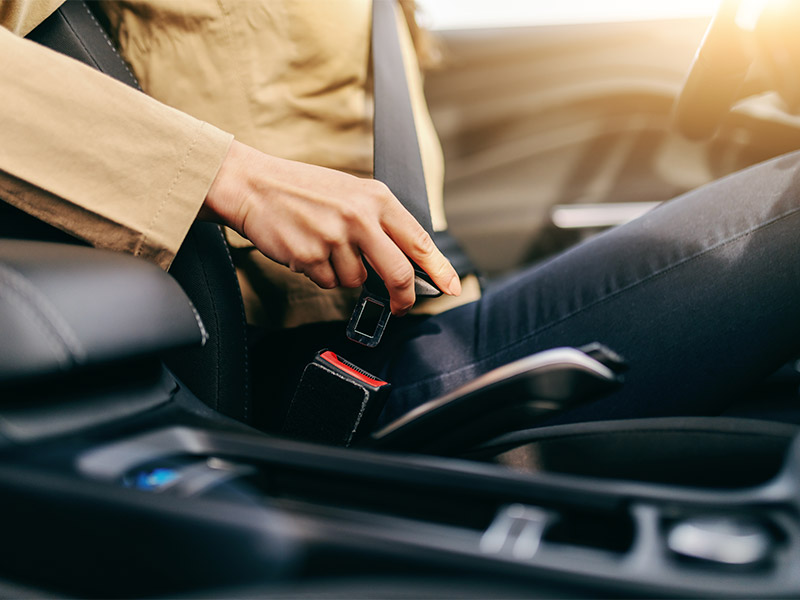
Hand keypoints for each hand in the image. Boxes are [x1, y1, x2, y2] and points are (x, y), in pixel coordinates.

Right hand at [200, 140, 460, 315]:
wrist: (253, 185)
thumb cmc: (304, 190)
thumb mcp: (351, 193)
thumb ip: (380, 222)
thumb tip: (407, 260)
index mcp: (377, 199)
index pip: (419, 240)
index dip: (438, 269)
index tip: (451, 286)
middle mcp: (361, 217)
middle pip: (397, 272)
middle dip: (402, 297)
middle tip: (400, 306)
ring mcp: (335, 238)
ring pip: (357, 281)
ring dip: (343, 274)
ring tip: (324, 247)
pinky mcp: (311, 256)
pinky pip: (328, 282)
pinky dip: (320, 274)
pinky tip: (307, 250)